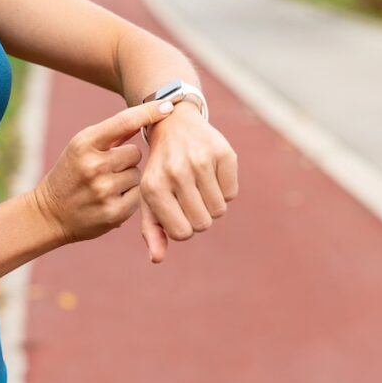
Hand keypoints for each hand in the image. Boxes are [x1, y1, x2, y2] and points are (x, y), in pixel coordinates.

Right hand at [34, 100, 173, 244]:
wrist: (49, 215)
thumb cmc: (71, 173)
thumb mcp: (82, 147)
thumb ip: (113, 133)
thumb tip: (149, 112)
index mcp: (84, 143)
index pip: (124, 121)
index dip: (149, 112)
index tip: (168, 105)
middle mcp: (93, 165)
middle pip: (136, 152)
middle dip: (127, 159)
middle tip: (107, 169)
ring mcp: (103, 190)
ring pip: (138, 175)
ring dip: (128, 179)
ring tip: (106, 186)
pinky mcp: (113, 213)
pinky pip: (139, 196)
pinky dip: (129, 197)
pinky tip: (110, 200)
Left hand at [140, 103, 238, 262]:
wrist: (174, 124)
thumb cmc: (160, 168)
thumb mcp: (149, 196)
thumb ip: (152, 229)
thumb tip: (157, 258)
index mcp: (154, 186)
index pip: (182, 233)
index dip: (184, 228)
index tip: (179, 212)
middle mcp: (176, 172)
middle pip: (203, 223)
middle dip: (200, 216)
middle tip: (191, 198)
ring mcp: (200, 160)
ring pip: (220, 209)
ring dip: (212, 203)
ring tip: (200, 185)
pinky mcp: (222, 152)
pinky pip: (232, 192)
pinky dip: (225, 188)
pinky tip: (211, 173)